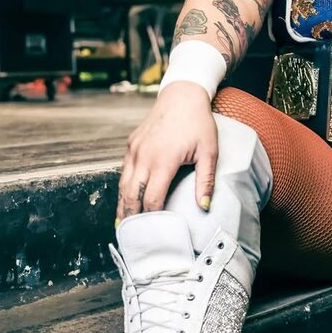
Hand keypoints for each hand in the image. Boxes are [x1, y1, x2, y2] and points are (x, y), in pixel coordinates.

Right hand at [117, 82, 216, 221]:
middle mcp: (144, 156)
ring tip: (124, 225)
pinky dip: (123, 188)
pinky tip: (125, 200)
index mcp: (163, 160)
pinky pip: (124, 171)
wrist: (182, 95)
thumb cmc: (198, 123)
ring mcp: (134, 150)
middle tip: (132, 237)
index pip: (152, 197)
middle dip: (131, 217)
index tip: (154, 233)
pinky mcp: (131, 144)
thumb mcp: (209, 151)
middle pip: (132, 195)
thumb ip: (205, 180)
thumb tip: (205, 207)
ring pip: (123, 184)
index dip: (152, 217)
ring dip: (122, 205)